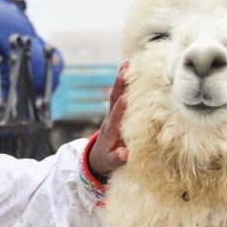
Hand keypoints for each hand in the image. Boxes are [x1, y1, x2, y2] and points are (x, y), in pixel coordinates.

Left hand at [88, 60, 129, 177]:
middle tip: (124, 71)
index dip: (119, 108)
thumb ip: (117, 158)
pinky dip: (124, 82)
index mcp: (110, 131)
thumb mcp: (111, 163)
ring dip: (121, 79)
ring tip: (127, 63)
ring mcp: (112, 113)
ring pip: (116, 93)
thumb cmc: (106, 160)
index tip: (126, 97)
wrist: (98, 155)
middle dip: (119, 86)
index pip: (115, 117)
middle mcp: (110, 118)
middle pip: (113, 99)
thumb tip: (124, 154)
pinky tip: (128, 68)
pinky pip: (120, 94)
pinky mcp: (116, 111)